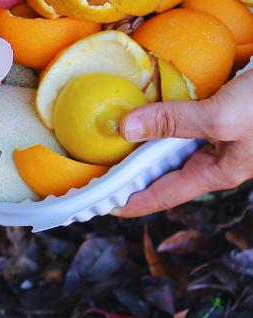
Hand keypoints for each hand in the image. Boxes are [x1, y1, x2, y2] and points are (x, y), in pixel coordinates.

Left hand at [112, 72, 252, 216]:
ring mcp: (218, 139)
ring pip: (171, 148)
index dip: (132, 203)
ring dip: (143, 143)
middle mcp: (215, 159)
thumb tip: (126, 128)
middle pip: (163, 172)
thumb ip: (175, 122)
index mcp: (217, 172)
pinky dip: (161, 121)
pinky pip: (182, 125)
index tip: (101, 205)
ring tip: (111, 142)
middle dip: (131, 172)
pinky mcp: (219, 116)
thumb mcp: (221, 117)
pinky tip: (144, 111)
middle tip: (96, 171)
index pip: (164, 195)